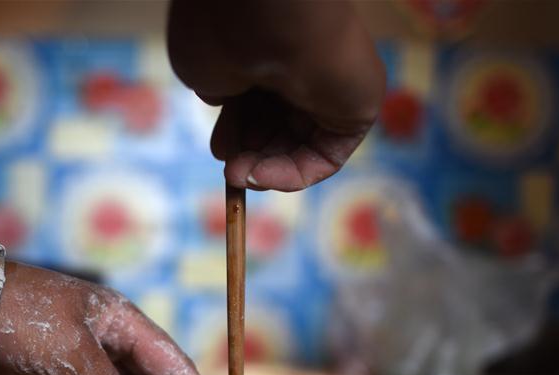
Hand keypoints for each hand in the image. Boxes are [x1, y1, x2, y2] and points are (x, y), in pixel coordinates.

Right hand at [167, 0, 385, 191]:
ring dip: (265, 170)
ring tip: (238, 176)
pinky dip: (294, 173)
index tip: (219, 149)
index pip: (254, 100)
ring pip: (300, 145)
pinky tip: (263, 176)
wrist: (268, 12)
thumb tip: (222, 102)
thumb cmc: (225, 32)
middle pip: (277, 127)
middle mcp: (303, 65)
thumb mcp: (202, 66)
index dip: (235, 131)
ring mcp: (331, 88)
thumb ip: (215, 89)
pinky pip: (327, 154)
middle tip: (229, 170)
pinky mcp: (356, 109)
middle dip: (248, 155)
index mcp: (269, 48)